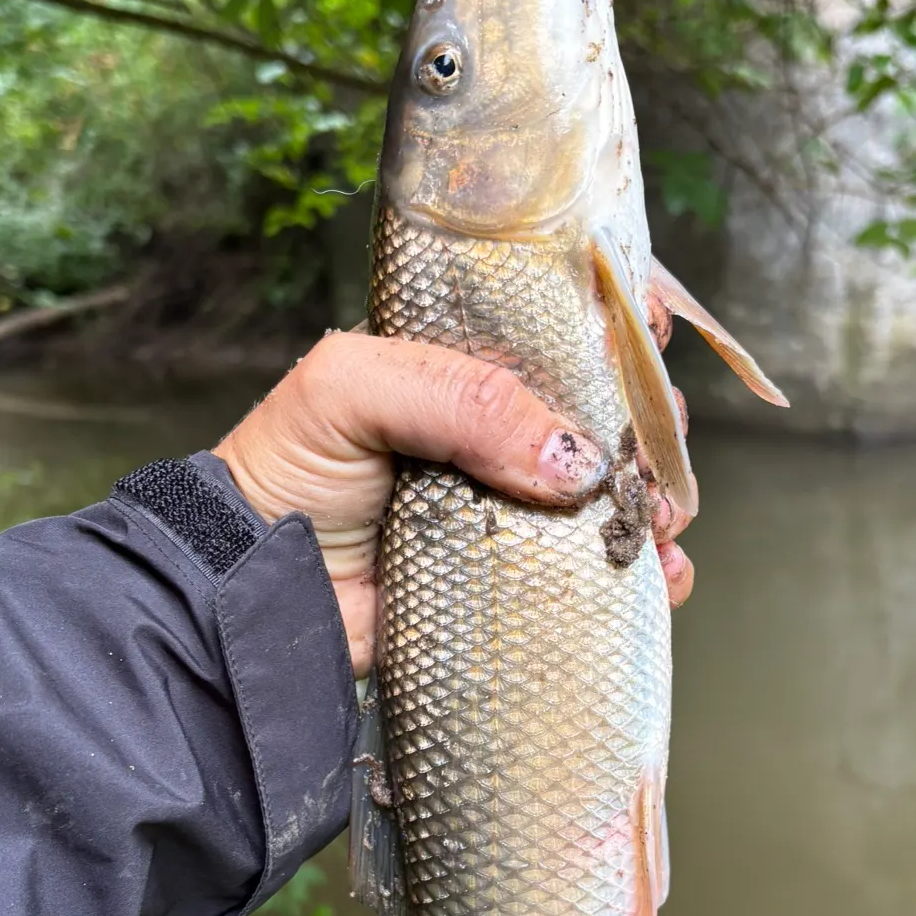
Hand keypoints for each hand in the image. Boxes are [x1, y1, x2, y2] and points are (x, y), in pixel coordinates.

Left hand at [214, 328, 695, 677]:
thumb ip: (459, 398)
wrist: (255, 589)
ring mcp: (515, 503)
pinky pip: (601, 569)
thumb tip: (575, 457)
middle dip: (643, 423)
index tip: (645, 337)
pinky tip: (660, 573)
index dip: (611, 326)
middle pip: (604, 410)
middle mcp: (499, 429)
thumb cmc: (289, 470)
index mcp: (463, 364)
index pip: (555, 327)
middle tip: (647, 450)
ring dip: (654, 496)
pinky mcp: (520, 574)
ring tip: (654, 517)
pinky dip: (646, 572)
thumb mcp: (352, 390)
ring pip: (615, 487)